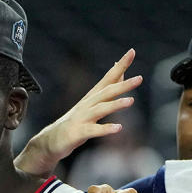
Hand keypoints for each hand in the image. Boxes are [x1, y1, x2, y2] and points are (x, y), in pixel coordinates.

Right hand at [15, 50, 142, 176]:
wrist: (51, 141)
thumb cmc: (75, 123)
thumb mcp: (92, 105)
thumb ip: (107, 89)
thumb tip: (121, 71)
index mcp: (92, 97)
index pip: (108, 77)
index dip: (120, 65)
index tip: (132, 51)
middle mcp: (87, 104)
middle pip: (106, 92)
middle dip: (123, 85)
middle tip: (140, 78)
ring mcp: (81, 118)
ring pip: (100, 109)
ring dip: (116, 104)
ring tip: (131, 101)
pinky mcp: (78, 133)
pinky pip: (93, 130)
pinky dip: (106, 129)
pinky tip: (119, 128)